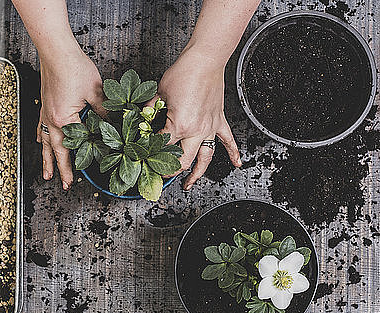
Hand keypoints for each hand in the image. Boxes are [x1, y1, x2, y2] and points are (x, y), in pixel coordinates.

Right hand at [38, 50, 105, 187]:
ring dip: (47, 158)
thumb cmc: (74, 67)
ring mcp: (46, 112)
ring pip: (45, 142)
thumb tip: (114, 123)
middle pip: (56, 150)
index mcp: (65, 119)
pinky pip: (41, 127)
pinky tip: (40, 141)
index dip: (83, 159)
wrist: (56, 50)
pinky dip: (41, 137)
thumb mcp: (96, 92)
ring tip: (46, 173)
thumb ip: (104, 111)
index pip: (76, 145)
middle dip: (60, 169)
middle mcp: (52, 118)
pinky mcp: (45, 104)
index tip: (84, 173)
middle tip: (64, 184)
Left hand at [150, 47, 241, 189]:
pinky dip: (234, 153)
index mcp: (179, 125)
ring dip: (197, 174)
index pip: (161, 145)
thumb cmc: (183, 73)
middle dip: (170, 171)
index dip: (149, 151)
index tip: (142, 154)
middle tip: (161, 175)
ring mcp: (209, 128)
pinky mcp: (218, 121)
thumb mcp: (159, 93)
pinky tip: (237, 164)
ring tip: (189, 185)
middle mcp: (196, 130)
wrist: (205, 60)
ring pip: (205, 158)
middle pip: (182, 161)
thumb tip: (142, 121)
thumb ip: (150, 111)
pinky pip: (228, 140)